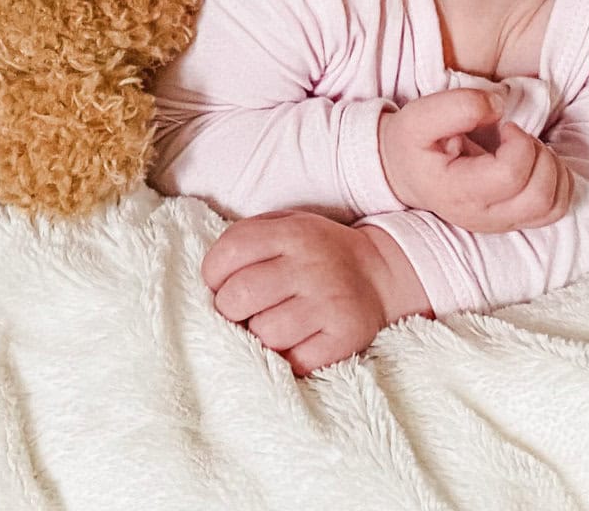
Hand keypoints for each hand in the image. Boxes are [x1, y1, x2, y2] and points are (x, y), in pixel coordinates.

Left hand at [201, 211, 430, 375]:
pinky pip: (294, 362)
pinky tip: (297, 341)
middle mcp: (311, 265)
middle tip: (246, 310)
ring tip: (275, 324)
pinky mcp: (344, 337)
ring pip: (264, 334)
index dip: (214, 275)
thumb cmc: (316, 253)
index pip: (227, 254)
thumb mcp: (285, 226)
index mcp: (291, 233)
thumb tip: (208, 285)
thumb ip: (246, 241)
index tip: (224, 284)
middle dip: (231, 310)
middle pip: (238, 297)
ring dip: (260, 336)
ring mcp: (329, 302)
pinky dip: (288, 358)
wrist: (380, 272)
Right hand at [378, 87, 573, 233]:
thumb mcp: (419, 116)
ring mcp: (500, 223)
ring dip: (552, 168)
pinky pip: (555, 209)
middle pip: (539, 196)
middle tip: (517, 137)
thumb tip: (500, 106)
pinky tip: (533, 162)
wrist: (405, 173)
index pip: (511, 175)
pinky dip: (556, 181)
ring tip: (526, 149)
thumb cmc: (413, 144)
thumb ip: (458, 105)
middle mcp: (482, 216)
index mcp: (457, 192)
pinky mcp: (514, 221)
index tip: (505, 126)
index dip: (519, 142)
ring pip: (552, 206)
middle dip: (540, 155)